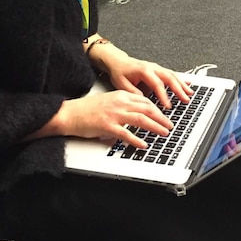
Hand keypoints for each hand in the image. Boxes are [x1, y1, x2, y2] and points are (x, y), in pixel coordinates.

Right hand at [58, 91, 173, 147]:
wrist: (69, 114)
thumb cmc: (87, 109)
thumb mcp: (109, 101)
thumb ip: (124, 105)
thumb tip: (139, 114)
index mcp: (121, 95)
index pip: (145, 101)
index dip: (158, 109)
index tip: (165, 115)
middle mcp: (119, 103)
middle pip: (147, 109)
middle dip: (162, 118)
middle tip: (170, 125)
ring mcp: (114, 114)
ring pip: (141, 119)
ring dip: (155, 127)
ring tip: (164, 133)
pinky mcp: (107, 126)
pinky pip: (126, 134)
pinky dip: (136, 140)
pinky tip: (143, 144)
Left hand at [85, 37, 192, 108]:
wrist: (118, 62)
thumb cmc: (120, 72)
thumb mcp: (121, 84)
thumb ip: (133, 92)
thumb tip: (143, 101)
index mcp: (144, 70)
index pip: (157, 84)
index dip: (163, 96)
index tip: (168, 106)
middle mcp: (153, 67)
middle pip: (169, 78)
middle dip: (179, 90)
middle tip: (185, 100)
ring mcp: (157, 68)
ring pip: (173, 75)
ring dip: (182, 85)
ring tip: (189, 94)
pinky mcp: (159, 70)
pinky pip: (172, 74)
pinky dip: (180, 80)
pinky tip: (187, 84)